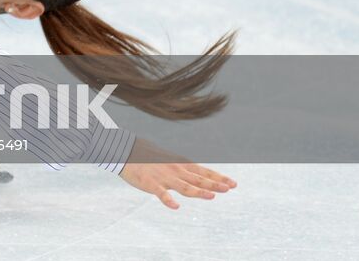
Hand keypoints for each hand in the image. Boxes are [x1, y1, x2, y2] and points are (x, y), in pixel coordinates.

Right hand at [118, 138, 235, 209]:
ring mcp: (163, 177)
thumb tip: (199, 177)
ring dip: (198, 191)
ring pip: (184, 186)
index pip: (203, 171)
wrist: (125, 151)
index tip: (233, 183)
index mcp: (180, 165)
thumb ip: (183, 171)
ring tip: (211, 196)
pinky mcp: (150, 183)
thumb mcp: (170, 161)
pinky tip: (176, 206)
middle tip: (229, 189)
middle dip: (214, 184)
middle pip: (198, 179)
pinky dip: (168, 200)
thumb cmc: (148, 158)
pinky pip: (160, 193)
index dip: (218, 177)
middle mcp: (175, 170)